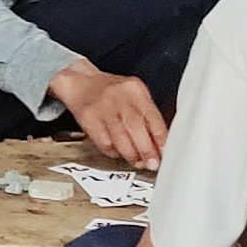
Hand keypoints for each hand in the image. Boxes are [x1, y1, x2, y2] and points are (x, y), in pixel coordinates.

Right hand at [48, 60, 168, 166]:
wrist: (81, 82)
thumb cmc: (112, 92)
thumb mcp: (134, 95)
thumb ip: (148, 116)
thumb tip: (160, 144)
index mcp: (135, 90)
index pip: (153, 117)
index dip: (161, 139)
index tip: (165, 154)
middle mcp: (119, 96)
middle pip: (136, 127)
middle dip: (146, 150)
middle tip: (152, 163)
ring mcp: (102, 108)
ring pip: (119, 138)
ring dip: (131, 155)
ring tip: (137, 161)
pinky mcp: (88, 119)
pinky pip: (104, 142)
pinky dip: (113, 151)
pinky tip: (118, 152)